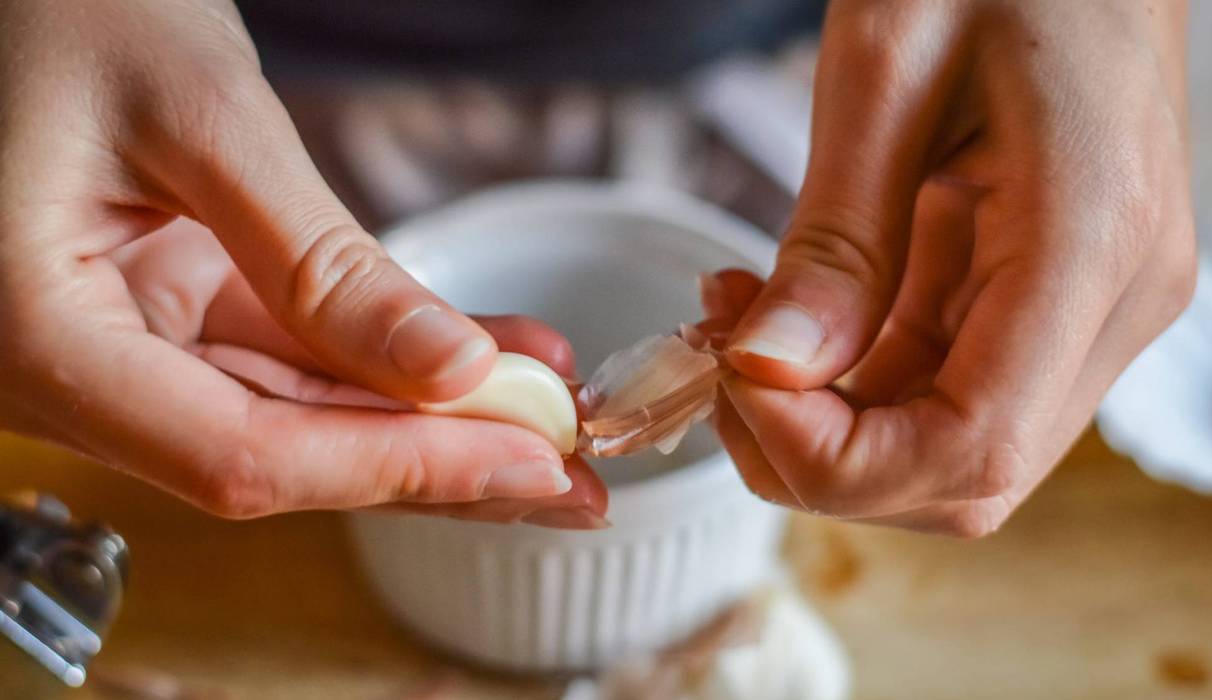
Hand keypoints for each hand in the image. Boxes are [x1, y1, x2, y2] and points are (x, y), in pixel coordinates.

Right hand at [0, 1, 600, 525]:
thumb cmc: (63, 10)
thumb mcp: (202, 119)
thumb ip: (321, 261)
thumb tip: (453, 371)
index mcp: (38, 339)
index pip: (243, 454)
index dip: (398, 469)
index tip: (529, 461)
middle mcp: (72, 372)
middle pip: (282, 454)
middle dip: (436, 464)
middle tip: (569, 476)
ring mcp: (124, 345)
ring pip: (299, 412)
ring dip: (429, 417)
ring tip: (551, 411)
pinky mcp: (168, 309)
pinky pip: (291, 352)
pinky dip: (389, 354)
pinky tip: (491, 354)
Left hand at [713, 1, 1194, 535]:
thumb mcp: (889, 72)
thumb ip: (836, 240)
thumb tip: (769, 371)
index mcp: (1093, 244)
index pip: (970, 447)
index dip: (833, 457)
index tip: (734, 381)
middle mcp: (1113, 302)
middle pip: (961, 474)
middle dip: (817, 454)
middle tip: (719, 367)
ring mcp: (1089, 305)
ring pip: (946, 443)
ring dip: (823, 417)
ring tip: (734, 324)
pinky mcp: (1050, 293)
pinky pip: (943, 382)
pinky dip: (849, 378)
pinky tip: (782, 316)